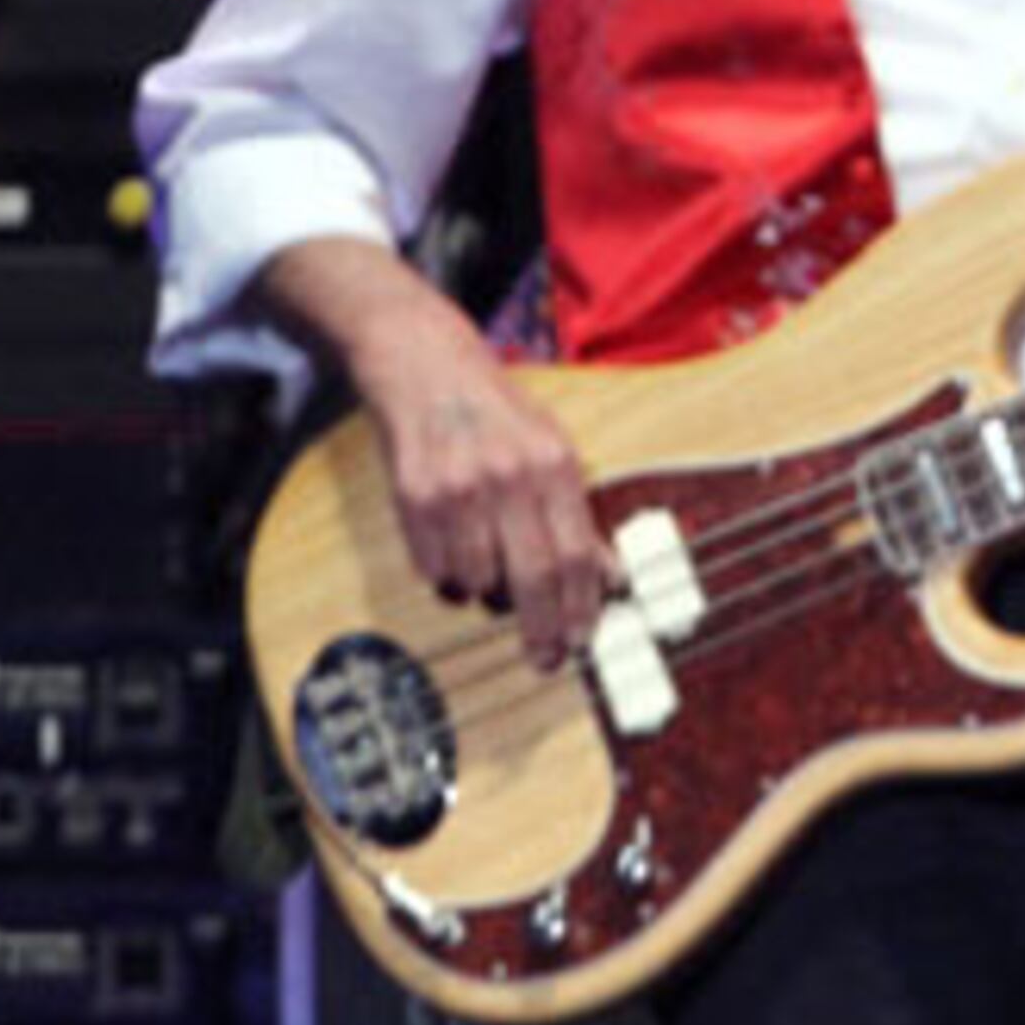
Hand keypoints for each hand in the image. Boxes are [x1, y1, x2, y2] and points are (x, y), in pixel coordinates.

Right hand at [264, 240, 612, 669]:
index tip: (582, 641)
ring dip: (486, 592)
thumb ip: (578, 514)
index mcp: (555, 464)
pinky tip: (452, 547)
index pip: (578, 554)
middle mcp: (511, 476)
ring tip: (488, 570)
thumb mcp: (552, 447)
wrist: (425, 366)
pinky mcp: (414, 496)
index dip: (581, 607)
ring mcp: (460, 488)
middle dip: (542, 628)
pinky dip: (447, 574)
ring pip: (478, 579)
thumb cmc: (498, 415)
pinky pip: (435, 566)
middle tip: (546, 658)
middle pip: (534, 576)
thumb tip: (609, 575)